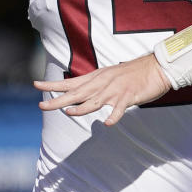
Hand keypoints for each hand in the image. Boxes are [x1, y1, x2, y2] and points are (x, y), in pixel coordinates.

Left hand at [33, 53, 171, 126]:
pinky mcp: (129, 96)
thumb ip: (93, 85)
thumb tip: (76, 94)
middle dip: (58, 100)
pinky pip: (120, 108)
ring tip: (69, 113)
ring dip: (82, 108)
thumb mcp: (108, 76)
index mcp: (96, 78)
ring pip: (95, 100)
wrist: (155, 67)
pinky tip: (107, 124)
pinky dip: (114, 116)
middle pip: (77, 93)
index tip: (35, 85)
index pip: (70, 82)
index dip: (53, 85)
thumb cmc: (131, 74)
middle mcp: (102, 82)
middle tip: (41, 106)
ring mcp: (115, 90)